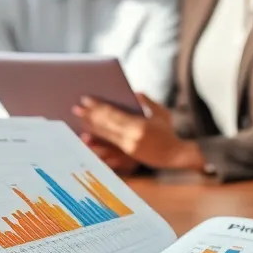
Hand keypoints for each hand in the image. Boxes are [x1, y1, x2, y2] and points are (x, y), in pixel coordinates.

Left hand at [73, 93, 204, 170]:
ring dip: (90, 130)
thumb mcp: (161, 113)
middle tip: (75, 109)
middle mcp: (131, 138)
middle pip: (105, 125)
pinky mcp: (127, 159)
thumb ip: (146, 102)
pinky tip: (89, 140)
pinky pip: (108, 150)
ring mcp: (128, 150)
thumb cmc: (169, 132)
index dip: (97, 106)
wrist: (176, 156)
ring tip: (79, 123)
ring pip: (104, 138)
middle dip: (89, 116)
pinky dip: (98, 145)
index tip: (86, 99)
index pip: (112, 113)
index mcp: (139, 125)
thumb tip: (133, 93)